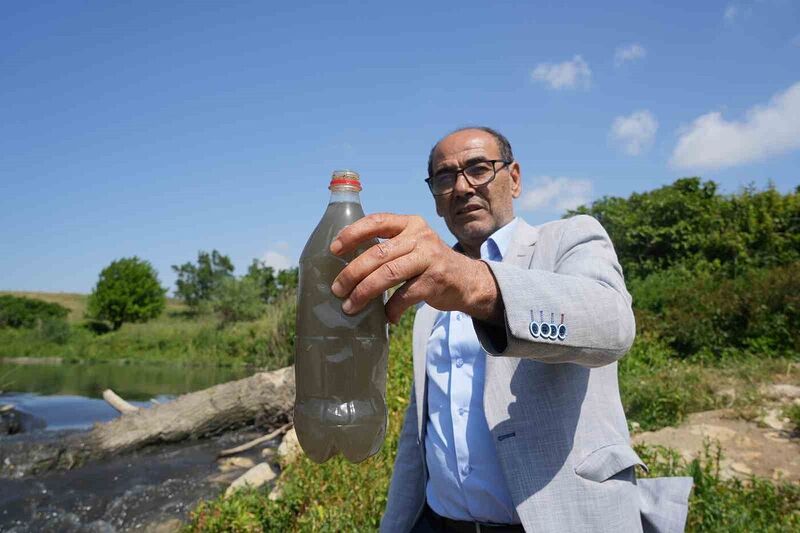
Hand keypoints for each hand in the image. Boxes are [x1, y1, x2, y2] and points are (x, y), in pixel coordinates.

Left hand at [330, 213, 502, 324]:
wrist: (467, 280)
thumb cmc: (429, 263)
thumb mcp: (413, 244)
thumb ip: (388, 245)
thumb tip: (345, 262)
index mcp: (410, 224)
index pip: (376, 222)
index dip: (352, 234)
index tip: (334, 249)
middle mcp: (420, 237)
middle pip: (378, 254)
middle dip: (352, 273)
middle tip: (337, 288)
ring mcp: (429, 258)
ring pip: (388, 274)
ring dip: (364, 292)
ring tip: (350, 306)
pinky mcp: (435, 281)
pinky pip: (404, 296)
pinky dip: (391, 309)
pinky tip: (384, 317)